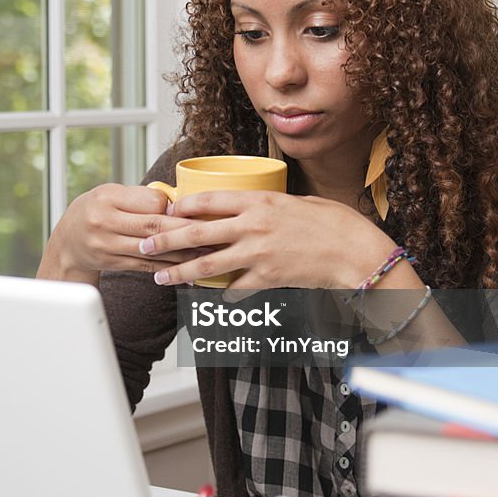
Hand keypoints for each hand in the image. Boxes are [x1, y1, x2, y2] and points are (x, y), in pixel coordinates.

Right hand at [37, 183, 201, 284]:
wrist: (67, 242)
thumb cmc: (96, 211)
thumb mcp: (111, 194)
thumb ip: (141, 197)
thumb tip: (178, 201)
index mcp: (107, 198)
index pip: (150, 202)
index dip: (173, 207)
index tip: (191, 210)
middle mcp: (105, 222)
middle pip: (153, 227)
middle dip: (186, 231)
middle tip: (212, 233)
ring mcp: (107, 246)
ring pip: (153, 250)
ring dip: (183, 253)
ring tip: (208, 253)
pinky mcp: (113, 264)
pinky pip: (147, 267)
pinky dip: (169, 269)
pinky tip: (187, 271)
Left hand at [138, 190, 395, 290]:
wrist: (354, 252)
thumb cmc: (333, 222)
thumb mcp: (297, 201)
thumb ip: (267, 207)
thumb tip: (248, 209)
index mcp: (259, 201)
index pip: (209, 201)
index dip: (183, 207)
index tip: (167, 211)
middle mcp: (252, 226)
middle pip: (197, 233)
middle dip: (165, 240)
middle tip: (143, 244)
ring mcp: (257, 254)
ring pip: (206, 264)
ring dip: (179, 272)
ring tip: (159, 276)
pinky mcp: (266, 279)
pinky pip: (235, 288)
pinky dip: (222, 292)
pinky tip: (211, 296)